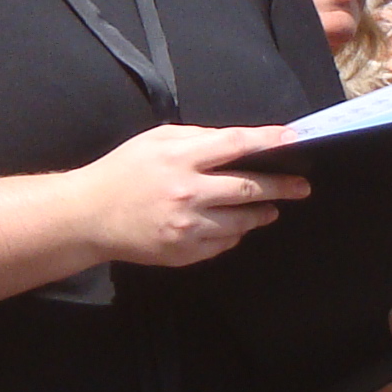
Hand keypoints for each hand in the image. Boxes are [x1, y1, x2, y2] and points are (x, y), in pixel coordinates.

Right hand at [73, 124, 307, 268]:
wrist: (89, 216)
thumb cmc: (122, 172)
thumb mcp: (154, 141)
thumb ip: (195, 138)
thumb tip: (235, 143)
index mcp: (180, 159)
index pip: (235, 145)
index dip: (268, 141)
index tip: (294, 140)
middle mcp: (188, 193)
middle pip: (248, 188)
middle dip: (281, 186)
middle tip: (302, 186)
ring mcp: (188, 227)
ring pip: (242, 221)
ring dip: (262, 213)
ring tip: (272, 208)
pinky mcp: (184, 252)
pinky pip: (223, 243)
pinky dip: (233, 233)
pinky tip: (233, 225)